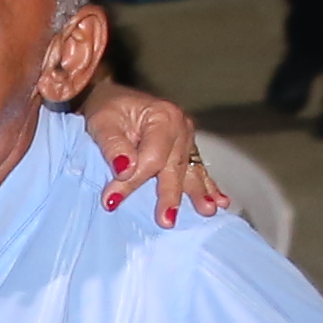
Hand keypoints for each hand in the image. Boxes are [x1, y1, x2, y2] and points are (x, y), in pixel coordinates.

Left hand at [78, 81, 225, 222]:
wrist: (115, 101)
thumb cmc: (107, 110)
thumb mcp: (102, 123)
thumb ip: (113, 146)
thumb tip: (125, 169)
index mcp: (162, 117)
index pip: (151, 158)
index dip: (132, 182)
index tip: (112, 201)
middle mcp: (181, 127)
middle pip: (174, 168)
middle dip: (170, 196)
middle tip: (166, 220)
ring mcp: (187, 138)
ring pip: (191, 171)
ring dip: (199, 194)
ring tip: (207, 211)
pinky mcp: (187, 149)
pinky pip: (198, 170)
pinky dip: (208, 187)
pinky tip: (220, 202)